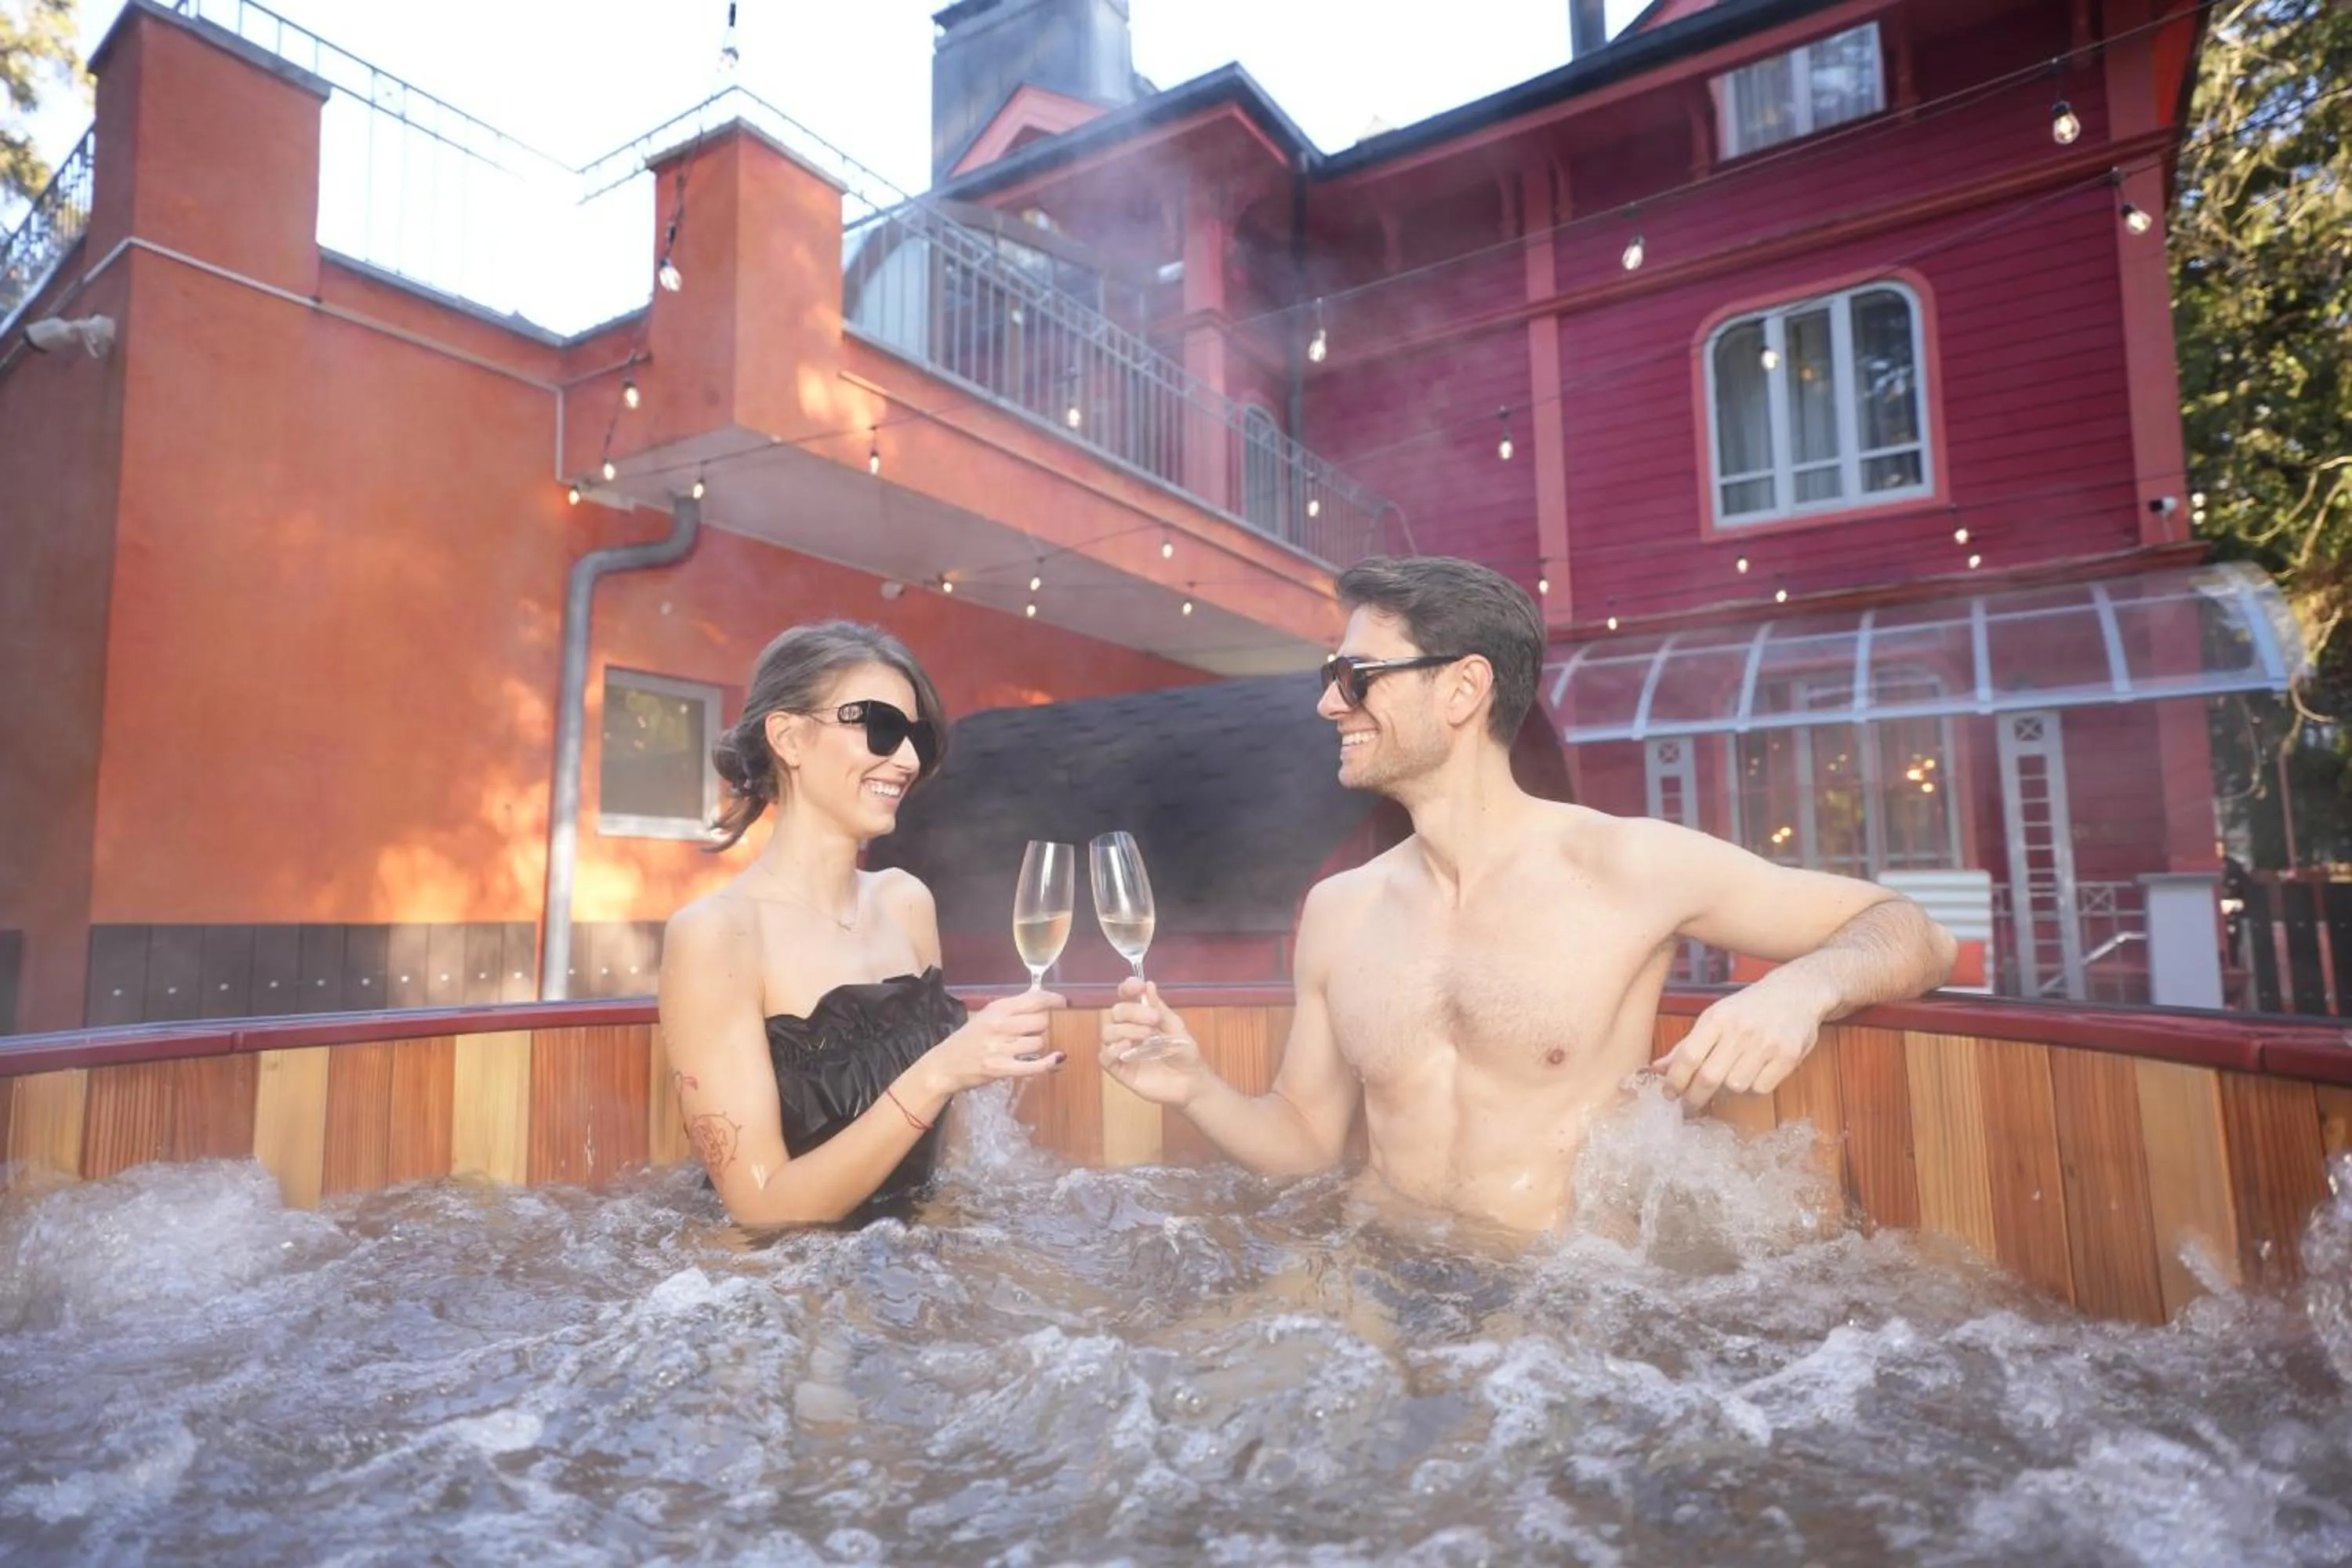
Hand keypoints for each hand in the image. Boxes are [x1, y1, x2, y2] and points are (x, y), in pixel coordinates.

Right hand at [920, 989, 1068, 1095]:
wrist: (945, 1065)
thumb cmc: (967, 1039)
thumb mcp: (986, 1016)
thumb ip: (1012, 1009)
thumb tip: (1043, 999)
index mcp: (997, 1009)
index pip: (1034, 999)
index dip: (1053, 1000)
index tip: (1063, 1002)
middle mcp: (1000, 1025)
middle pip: (1041, 1021)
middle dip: (1042, 1026)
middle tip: (1032, 1031)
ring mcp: (1001, 1048)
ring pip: (1039, 1042)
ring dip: (1037, 1045)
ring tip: (1024, 1048)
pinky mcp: (1002, 1068)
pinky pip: (1034, 1065)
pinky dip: (1049, 1063)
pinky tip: (1057, 1058)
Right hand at [1099, 977, 1207, 1105]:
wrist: (1191, 1082)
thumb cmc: (1184, 1053)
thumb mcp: (1176, 1028)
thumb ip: (1160, 1008)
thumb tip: (1148, 985)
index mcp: (1142, 1017)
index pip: (1126, 997)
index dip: (1127, 988)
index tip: (1138, 987)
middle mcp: (1128, 1030)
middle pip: (1116, 1012)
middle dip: (1133, 1012)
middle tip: (1154, 1020)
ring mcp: (1123, 1050)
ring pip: (1107, 1032)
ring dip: (1125, 1029)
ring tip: (1146, 1035)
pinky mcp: (1120, 1070)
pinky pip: (1104, 1057)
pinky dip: (1112, 1050)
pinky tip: (1127, 1047)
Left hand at [1660, 971, 1829, 1109]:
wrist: (1797, 991)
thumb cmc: (1749, 1008)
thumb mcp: (1715, 1017)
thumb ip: (1688, 1045)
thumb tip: (1658, 1069)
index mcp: (1717, 1018)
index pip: (1689, 1056)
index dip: (1675, 1080)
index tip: (1669, 1094)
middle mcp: (1740, 1030)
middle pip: (1709, 1076)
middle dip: (1694, 1097)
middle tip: (1688, 1105)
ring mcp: (1765, 1044)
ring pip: (1735, 1086)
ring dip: (1726, 1092)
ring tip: (1726, 1081)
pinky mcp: (1787, 1056)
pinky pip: (1760, 1088)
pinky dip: (1751, 1089)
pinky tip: (1750, 1077)